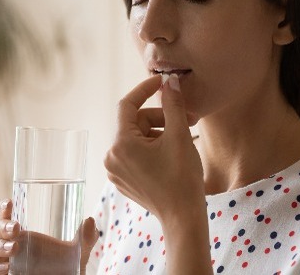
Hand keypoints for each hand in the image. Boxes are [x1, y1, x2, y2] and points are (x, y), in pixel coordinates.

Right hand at [0, 199, 98, 273]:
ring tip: (13, 251)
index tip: (10, 203)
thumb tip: (89, 220)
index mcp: (21, 234)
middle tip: (17, 230)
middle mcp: (7, 246)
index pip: (6, 216)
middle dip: (2, 228)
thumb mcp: (77, 254)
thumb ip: (84, 238)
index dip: (4, 208)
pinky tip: (5, 269)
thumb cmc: (63, 268)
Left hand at [103, 74, 204, 224]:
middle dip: (161, 117)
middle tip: (188, 118)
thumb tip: (170, 82)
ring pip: (136, 138)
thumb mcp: (179, 136)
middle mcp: (111, 157)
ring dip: (159, 132)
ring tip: (184, 139)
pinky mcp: (123, 180)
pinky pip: (135, 153)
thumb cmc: (182, 178)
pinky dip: (152, 147)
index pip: (127, 105)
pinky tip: (172, 153)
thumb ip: (173, 104)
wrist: (183, 218)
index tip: (162, 82)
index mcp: (120, 144)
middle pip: (135, 122)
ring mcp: (115, 170)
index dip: (145, 89)